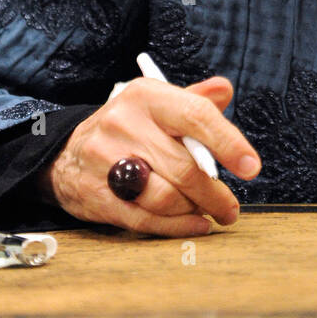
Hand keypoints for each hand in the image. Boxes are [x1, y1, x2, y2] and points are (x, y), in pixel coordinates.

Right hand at [38, 76, 260, 236]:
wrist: (65, 152)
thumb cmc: (128, 126)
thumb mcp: (157, 102)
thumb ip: (194, 100)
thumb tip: (225, 91)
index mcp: (146, 96)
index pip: (196, 116)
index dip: (229, 142)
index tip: (251, 167)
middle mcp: (124, 125)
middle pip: (184, 167)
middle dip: (215, 193)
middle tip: (231, 207)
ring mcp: (106, 161)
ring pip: (165, 196)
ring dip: (195, 210)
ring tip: (209, 213)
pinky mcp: (96, 195)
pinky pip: (144, 218)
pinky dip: (175, 226)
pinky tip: (193, 225)